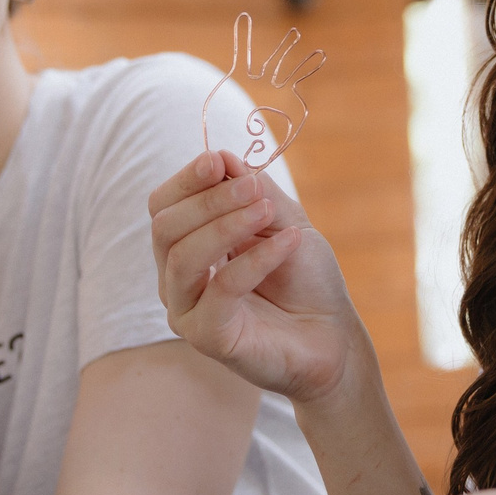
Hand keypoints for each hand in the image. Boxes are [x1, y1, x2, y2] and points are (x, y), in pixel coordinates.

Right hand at [149, 151, 365, 404]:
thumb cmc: (305, 277)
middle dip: (209, 201)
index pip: (162, 206)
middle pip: (165, 228)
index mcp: (187, 245)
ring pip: (182, 258)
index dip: (186, 181)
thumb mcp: (284, 220)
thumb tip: (221, 156)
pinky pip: (220, 290)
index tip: (218, 161)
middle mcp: (177, 278)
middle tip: (254, 189)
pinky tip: (289, 243)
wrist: (333, 333)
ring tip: (268, 211)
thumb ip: (252, 191)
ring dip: (226, 225)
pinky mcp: (207, 338)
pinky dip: (255, 260)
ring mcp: (187, 310)